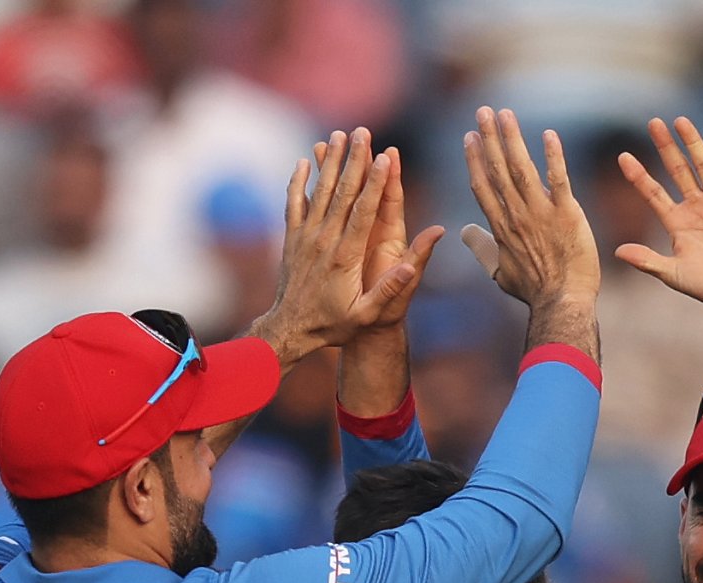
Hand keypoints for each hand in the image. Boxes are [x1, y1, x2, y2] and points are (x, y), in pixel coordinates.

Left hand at [256, 130, 437, 367]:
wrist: (290, 330)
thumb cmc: (333, 325)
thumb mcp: (367, 314)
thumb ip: (391, 288)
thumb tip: (412, 265)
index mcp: (346, 256)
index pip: (363, 211)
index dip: (376, 182)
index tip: (386, 157)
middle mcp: (324, 240)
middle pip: (342, 192)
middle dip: (354, 161)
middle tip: (363, 132)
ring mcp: (306, 236)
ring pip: (319, 192)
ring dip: (330, 162)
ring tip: (337, 135)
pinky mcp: (292, 238)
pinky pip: (294, 203)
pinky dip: (298, 181)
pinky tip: (305, 161)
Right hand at [461, 108, 601, 347]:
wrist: (563, 302)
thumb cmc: (534, 292)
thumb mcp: (500, 273)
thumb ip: (482, 249)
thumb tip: (465, 232)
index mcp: (501, 226)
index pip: (483, 185)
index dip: (474, 159)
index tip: (469, 136)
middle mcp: (517, 215)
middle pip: (498, 170)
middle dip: (489, 138)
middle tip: (483, 111)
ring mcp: (541, 213)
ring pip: (522, 168)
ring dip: (512, 139)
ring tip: (505, 114)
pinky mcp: (567, 214)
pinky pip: (559, 180)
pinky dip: (554, 157)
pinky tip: (550, 135)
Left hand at [614, 118, 702, 335]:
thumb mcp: (674, 274)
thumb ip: (648, 261)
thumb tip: (617, 251)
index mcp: (677, 221)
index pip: (653, 193)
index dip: (639, 176)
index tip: (622, 156)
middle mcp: (696, 206)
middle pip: (678, 170)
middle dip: (666, 147)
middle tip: (653, 123)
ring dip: (694, 144)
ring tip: (681, 122)